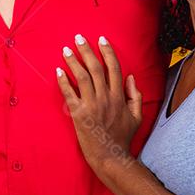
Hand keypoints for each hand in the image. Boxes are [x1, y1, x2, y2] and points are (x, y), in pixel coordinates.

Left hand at [55, 34, 141, 169]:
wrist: (110, 156)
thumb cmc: (123, 137)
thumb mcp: (137, 116)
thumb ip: (135, 95)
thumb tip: (130, 77)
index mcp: (119, 96)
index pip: (113, 67)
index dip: (107, 51)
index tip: (101, 39)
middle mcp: (106, 98)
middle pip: (96, 68)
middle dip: (87, 50)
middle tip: (79, 38)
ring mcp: (92, 106)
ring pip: (82, 77)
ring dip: (73, 61)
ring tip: (66, 50)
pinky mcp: (79, 115)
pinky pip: (69, 94)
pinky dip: (63, 81)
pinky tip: (58, 70)